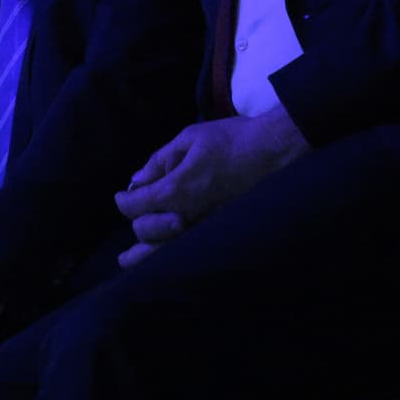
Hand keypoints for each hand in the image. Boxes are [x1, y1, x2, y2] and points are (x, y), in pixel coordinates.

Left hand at [112, 109, 307, 266]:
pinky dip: (168, 258)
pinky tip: (161, 260)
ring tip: (126, 260)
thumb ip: (159, 161)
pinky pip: (188, 252)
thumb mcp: (189, 138)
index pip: (135, 206)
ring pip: (164, 251)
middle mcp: (187, 216)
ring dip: (141, 255)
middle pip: (145, 229)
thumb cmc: (233, 140)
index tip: (121, 197)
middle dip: (136, 219)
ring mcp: (204, 228)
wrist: (277, 152)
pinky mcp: (220, 233)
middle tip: (136, 208)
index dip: (123, 201)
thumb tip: (138, 180)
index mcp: (176, 190)